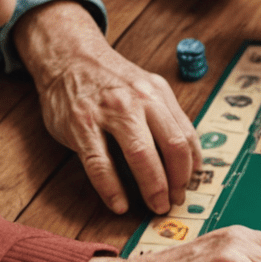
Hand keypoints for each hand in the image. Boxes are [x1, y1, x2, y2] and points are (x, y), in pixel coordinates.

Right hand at [14, 1, 199, 215]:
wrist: (69, 56)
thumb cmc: (112, 80)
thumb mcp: (147, 88)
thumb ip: (169, 118)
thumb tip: (191, 159)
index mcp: (158, 94)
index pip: (185, 136)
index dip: (191, 166)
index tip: (190, 184)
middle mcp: (138, 101)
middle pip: (170, 147)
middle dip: (176, 181)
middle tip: (175, 201)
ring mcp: (108, 112)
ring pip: (140, 155)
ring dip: (152, 187)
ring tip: (156, 206)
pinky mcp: (81, 125)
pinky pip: (100, 163)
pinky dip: (111, 188)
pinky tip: (119, 203)